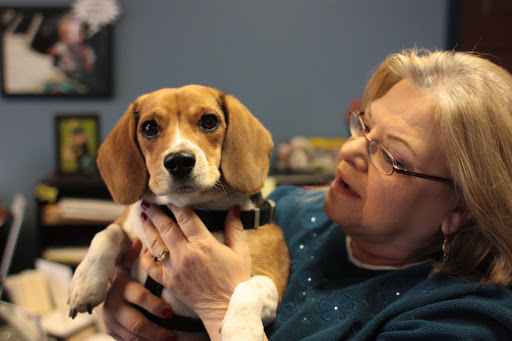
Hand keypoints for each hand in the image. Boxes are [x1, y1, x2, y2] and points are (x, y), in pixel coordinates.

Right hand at [102, 239, 175, 340]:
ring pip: (133, 336)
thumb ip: (131, 256)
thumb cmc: (120, 276)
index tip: (171, 312)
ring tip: (171, 340)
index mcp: (121, 286)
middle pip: (137, 323)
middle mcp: (113, 305)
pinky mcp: (111, 332)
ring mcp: (111, 321)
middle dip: (157, 330)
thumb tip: (138, 243)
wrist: (96, 293)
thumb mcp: (123, 265)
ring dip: (153, 339)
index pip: (139, 297)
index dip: (155, 305)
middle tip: (174, 334)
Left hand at [139, 203, 251, 337]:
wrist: (226, 308)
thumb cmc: (235, 279)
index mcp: (204, 243)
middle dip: (155, 211)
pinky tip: (144, 247)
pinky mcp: (168, 281)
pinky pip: (150, 266)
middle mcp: (186, 253)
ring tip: (143, 215)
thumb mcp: (240, 251)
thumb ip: (234, 228)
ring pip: (155, 243)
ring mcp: (174, 268)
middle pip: (165, 226)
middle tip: (148, 201)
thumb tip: (235, 208)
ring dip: (148, 227)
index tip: (169, 196)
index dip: (175, 204)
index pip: (185, 216)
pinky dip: (145, 255)